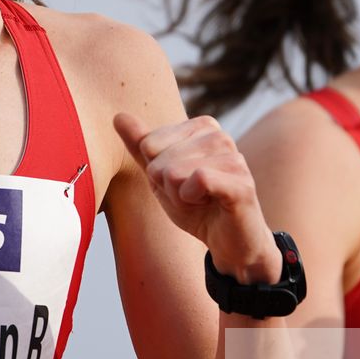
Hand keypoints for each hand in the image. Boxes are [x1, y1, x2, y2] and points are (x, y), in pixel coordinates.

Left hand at [114, 113, 279, 282]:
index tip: (179, 183)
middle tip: (191, 197)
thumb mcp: (161, 176)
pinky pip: (197, 180)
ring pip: (174, 172)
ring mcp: (233, 157)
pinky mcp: (241, 182)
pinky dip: (192, 200)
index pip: (149, 144)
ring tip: (201, 202)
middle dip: (167, 188)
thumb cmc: (197, 206)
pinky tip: (209, 204)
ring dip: (180, 198)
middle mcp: (219, 136)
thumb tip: (118, 116)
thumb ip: (140, 146)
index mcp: (201, 127)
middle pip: (159, 161)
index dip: (156, 173)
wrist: (229, 242)